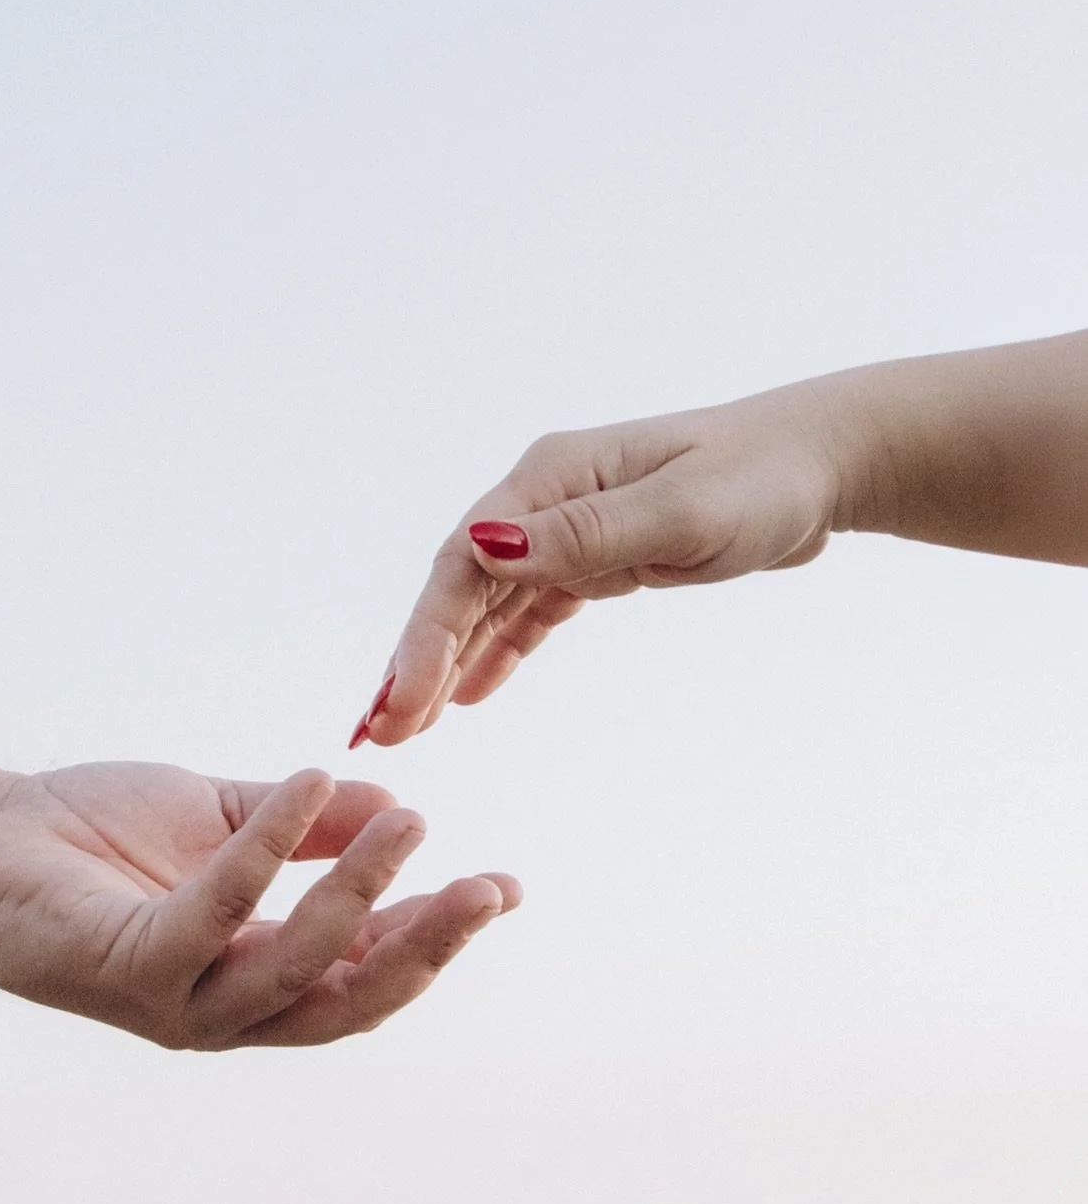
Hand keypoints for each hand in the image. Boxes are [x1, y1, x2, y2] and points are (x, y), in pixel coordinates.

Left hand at [0, 762, 519, 1048]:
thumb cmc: (93, 836)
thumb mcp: (224, 822)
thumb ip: (307, 828)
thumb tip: (394, 806)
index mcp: (253, 978)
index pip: (364, 975)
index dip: (436, 938)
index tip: (504, 886)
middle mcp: (223, 1009)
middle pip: (350, 1001)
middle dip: (428, 948)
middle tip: (490, 887)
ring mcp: (177, 999)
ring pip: (297, 969)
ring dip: (363, 897)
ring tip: (415, 825)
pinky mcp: (129, 966)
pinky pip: (218, 911)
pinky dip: (271, 851)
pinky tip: (314, 785)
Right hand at [358, 379, 857, 744]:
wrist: (820, 467)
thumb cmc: (761, 480)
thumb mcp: (681, 512)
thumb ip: (585, 534)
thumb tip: (486, 546)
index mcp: (552, 478)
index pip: (463, 562)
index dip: (424, 635)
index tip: (402, 702)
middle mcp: (547, 500)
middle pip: (461, 587)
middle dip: (419, 661)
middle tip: (382, 735)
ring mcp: (570, 530)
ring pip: (489, 606)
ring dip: (448, 664)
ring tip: (410, 728)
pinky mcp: (598, 559)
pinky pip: (531, 613)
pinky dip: (497, 653)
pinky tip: (470, 695)